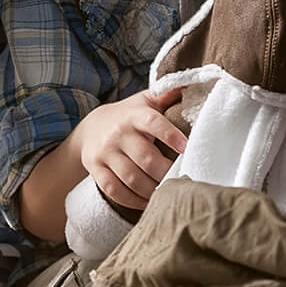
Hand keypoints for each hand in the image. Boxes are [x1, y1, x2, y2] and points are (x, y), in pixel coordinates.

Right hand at [71, 89, 188, 211]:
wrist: (91, 127)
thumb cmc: (129, 116)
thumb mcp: (146, 101)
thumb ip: (168, 95)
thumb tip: (193, 84)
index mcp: (134, 115)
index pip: (152, 122)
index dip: (170, 135)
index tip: (187, 148)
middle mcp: (118, 133)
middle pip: (145, 158)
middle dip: (166, 173)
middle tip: (183, 181)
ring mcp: (104, 152)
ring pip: (131, 178)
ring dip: (152, 190)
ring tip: (168, 194)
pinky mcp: (95, 169)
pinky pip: (114, 190)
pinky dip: (132, 200)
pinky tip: (147, 202)